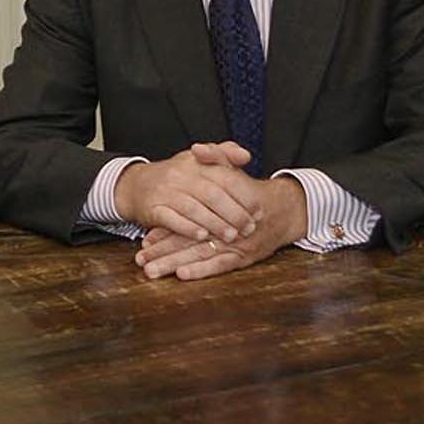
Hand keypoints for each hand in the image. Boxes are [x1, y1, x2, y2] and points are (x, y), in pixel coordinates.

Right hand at [116, 143, 271, 246]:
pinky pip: (171, 219)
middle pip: (212, 194)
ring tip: (231, 236)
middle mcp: (180, 175)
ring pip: (193, 208)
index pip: (224, 177)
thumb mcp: (199, 159)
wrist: (137, 185)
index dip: (243, 195)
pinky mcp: (153, 208)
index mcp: (195, 162)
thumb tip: (246, 156)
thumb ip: (225, 154)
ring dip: (215, 224)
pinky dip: (188, 228)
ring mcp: (165, 192)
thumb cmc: (177, 175)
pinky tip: (202, 236)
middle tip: (248, 228)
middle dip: (233, 213)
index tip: (258, 210)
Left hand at [131, 166, 307, 278]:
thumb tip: (197, 149)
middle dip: (164, 252)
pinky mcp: (243, 257)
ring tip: (152, 272)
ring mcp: (236, 243)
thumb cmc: (251, 191)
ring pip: (201, 255)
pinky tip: (182, 275)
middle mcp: (227, 225)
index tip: (143, 238)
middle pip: (190, 240)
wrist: (282, 210)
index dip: (165, 229)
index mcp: (221, 203)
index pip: (188, 217)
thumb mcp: (234, 169)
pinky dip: (202, 270)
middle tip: (141, 261)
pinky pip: (220, 264)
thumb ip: (216, 157)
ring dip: (176, 263)